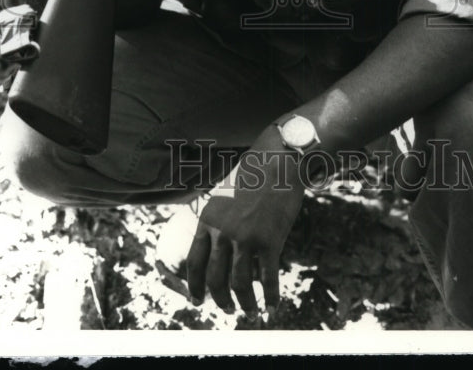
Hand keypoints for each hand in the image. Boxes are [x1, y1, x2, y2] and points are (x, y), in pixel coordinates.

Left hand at [186, 126, 305, 317]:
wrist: (278, 160)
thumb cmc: (253, 175)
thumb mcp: (224, 194)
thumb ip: (217, 219)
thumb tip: (216, 245)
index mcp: (208, 219)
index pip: (194, 262)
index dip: (195, 286)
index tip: (197, 301)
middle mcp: (222, 231)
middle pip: (215, 279)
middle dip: (220, 300)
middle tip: (227, 310)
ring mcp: (246, 237)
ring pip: (240, 284)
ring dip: (245, 304)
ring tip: (251, 313)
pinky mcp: (270, 240)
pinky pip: (268, 278)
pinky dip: (271, 297)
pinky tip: (273, 306)